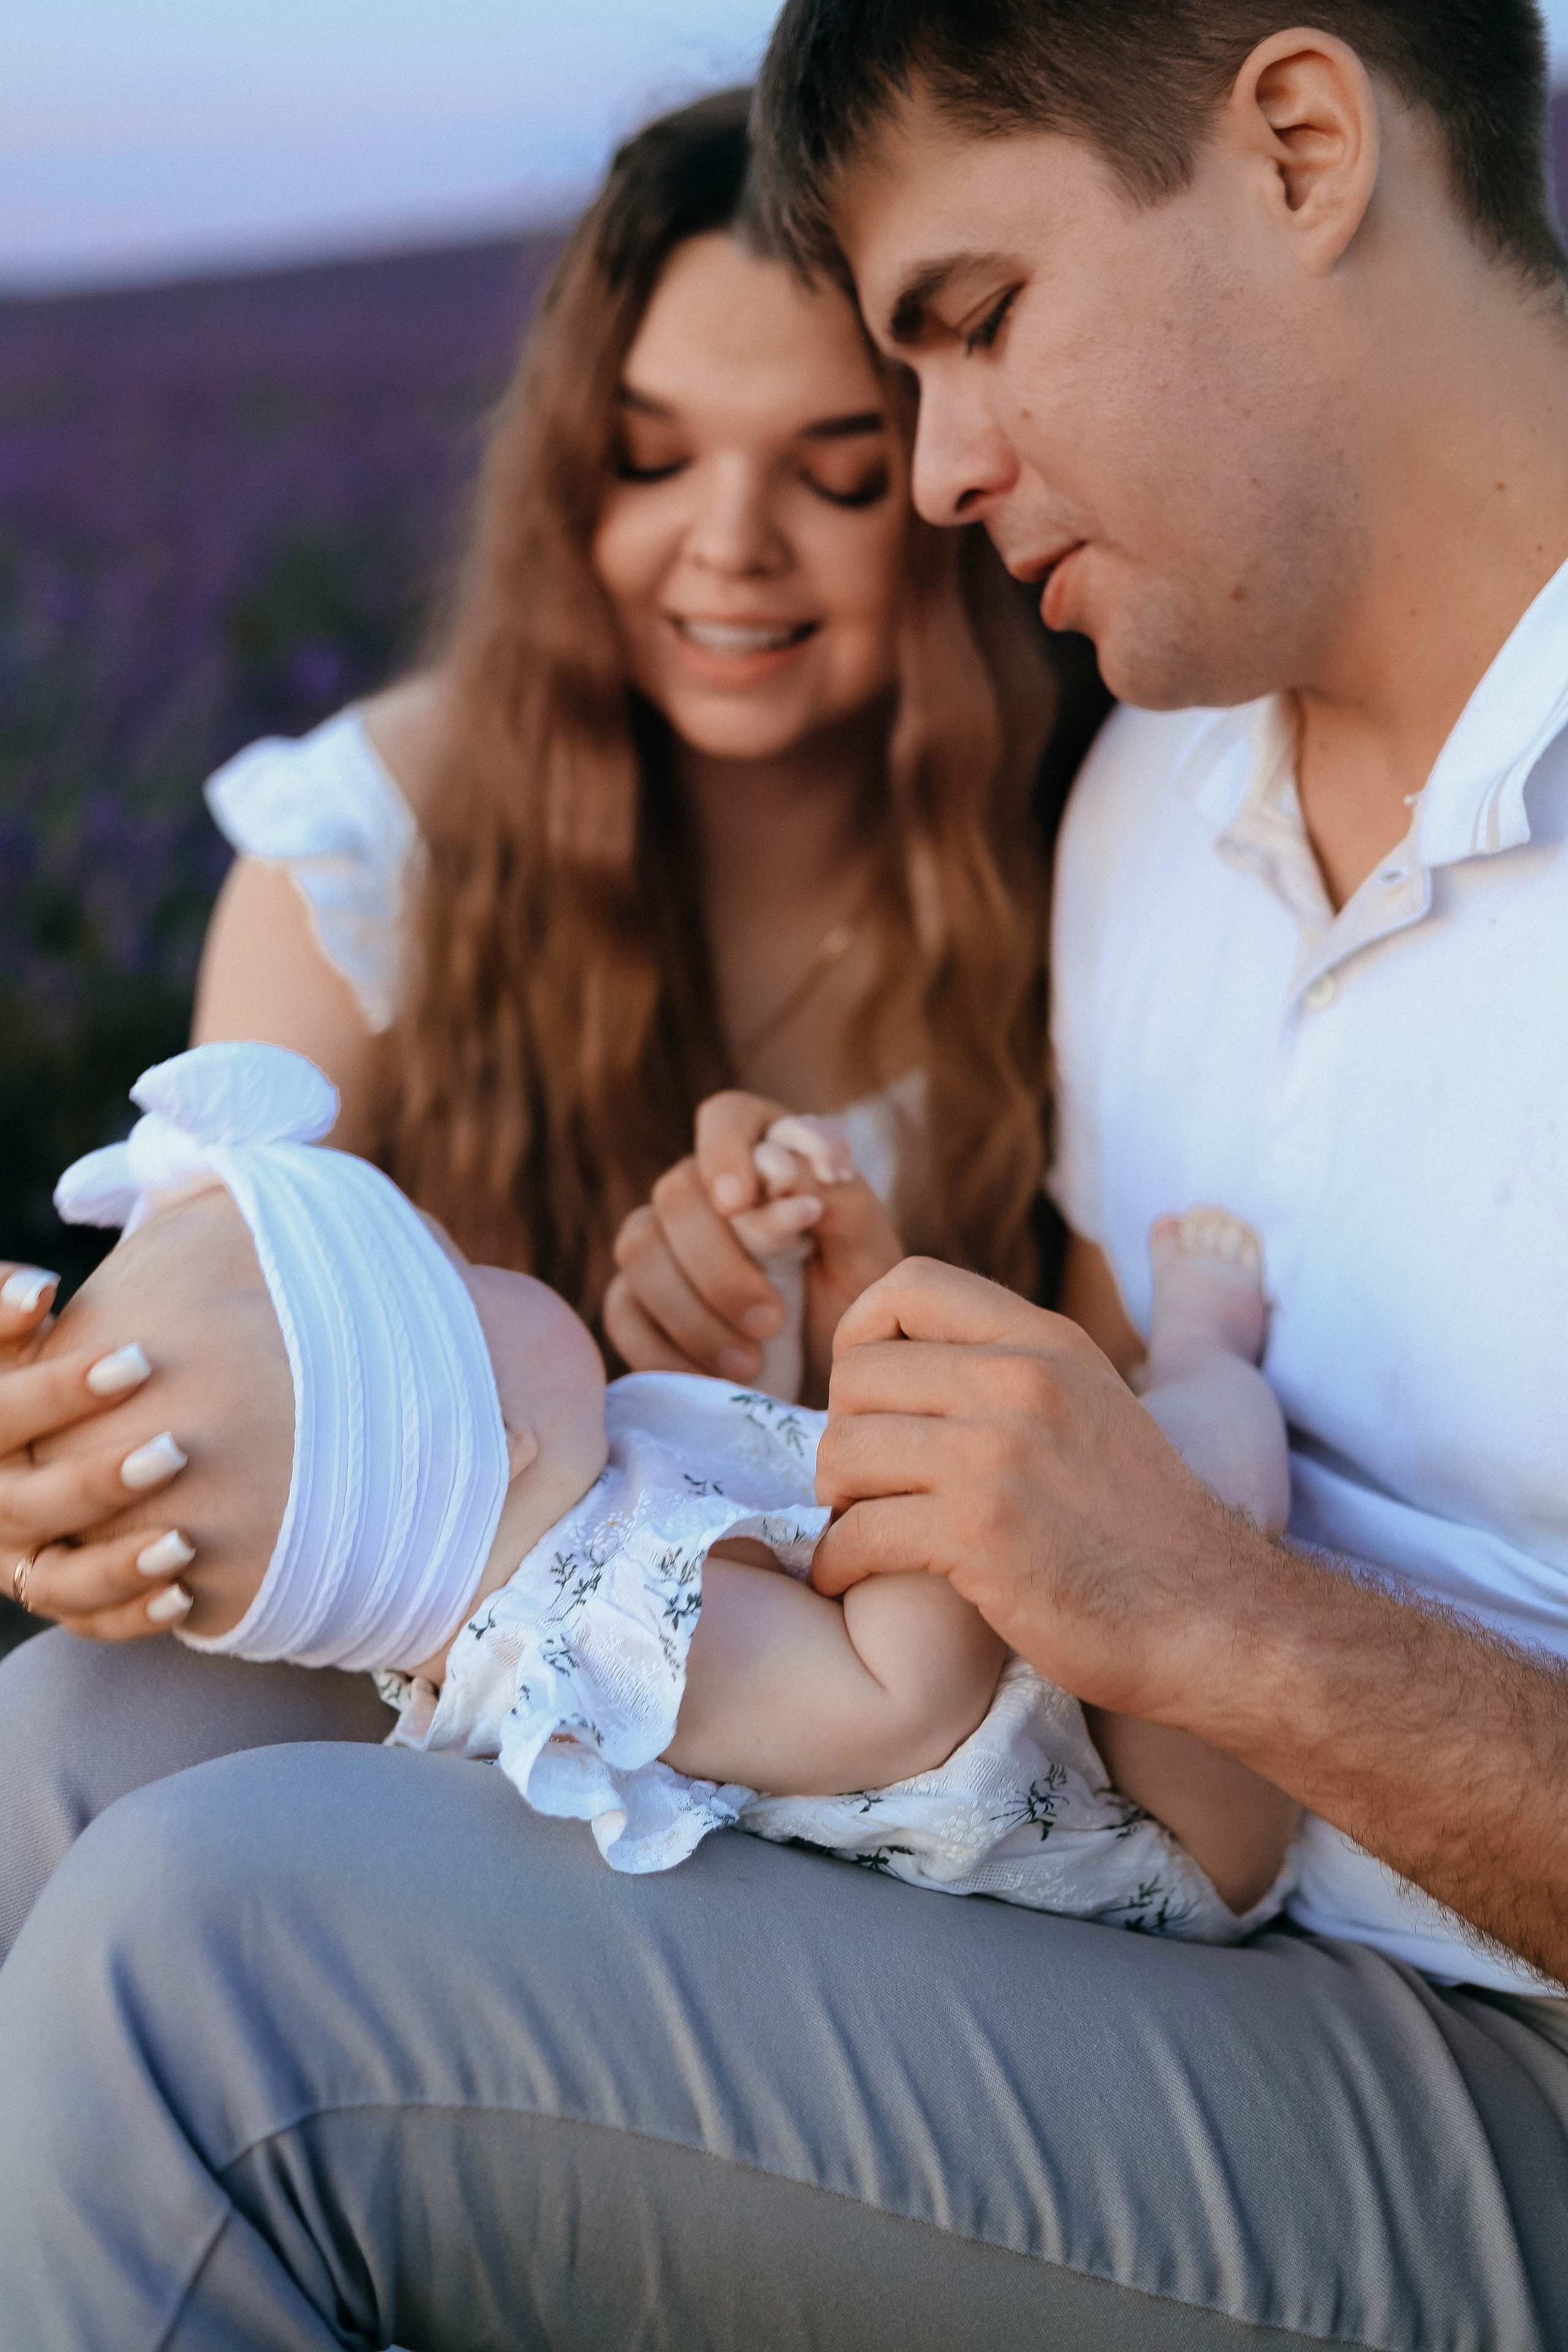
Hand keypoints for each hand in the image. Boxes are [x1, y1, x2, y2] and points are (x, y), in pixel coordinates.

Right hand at [0, 1262, 194, 1640]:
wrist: (32, 1436)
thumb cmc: (26, 1370)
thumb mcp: (8, 1343)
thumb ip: (7, 1313)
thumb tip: (38, 1290)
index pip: (0, 1417)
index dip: (61, 1391)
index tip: (137, 1359)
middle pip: (25, 1504)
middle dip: (99, 1481)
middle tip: (175, 1449)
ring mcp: (15, 1560)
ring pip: (57, 1580)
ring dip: (119, 1566)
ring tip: (184, 1542)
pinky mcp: (53, 1595)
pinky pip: (89, 1620)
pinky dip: (134, 1614)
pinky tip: (184, 1594)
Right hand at [604, 1091, 903, 1397]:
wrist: (834, 1379)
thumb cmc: (856, 1304)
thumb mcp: (870, 1256)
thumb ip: (840, 1201)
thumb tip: (779, 1168)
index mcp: (767, 1156)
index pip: (727, 1117)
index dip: (724, 1151)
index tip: (740, 1202)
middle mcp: (706, 1190)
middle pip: (676, 1193)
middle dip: (719, 1265)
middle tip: (772, 1322)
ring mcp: (663, 1244)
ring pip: (639, 1251)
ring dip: (692, 1312)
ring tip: (749, 1362)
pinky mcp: (638, 1300)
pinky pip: (622, 1311)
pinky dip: (665, 1349)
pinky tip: (714, 1378)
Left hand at [811, 1258, 1259, 1719]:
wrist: (1210, 1619)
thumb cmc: (1140, 1528)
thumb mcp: (1088, 1404)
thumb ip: (1011, 1371)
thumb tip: (906, 1358)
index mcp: (1046, 1341)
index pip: (908, 1284)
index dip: (860, 1332)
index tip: (865, 1395)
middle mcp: (1021, 1381)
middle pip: (857, 1374)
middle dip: (843, 1432)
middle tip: (865, 1482)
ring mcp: (998, 1455)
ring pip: (844, 1450)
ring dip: (836, 1500)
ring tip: (861, 1527)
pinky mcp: (978, 1534)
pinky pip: (856, 1532)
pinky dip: (837, 1562)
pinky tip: (848, 1578)